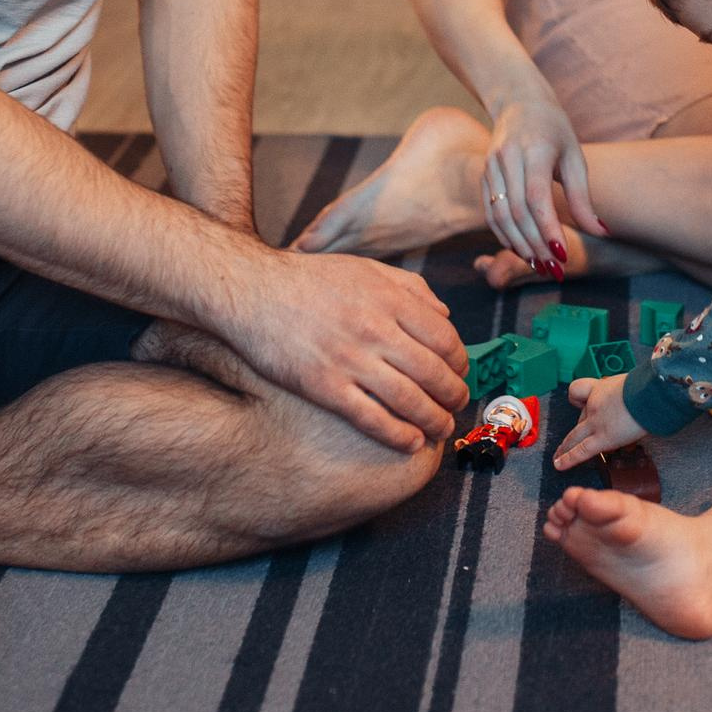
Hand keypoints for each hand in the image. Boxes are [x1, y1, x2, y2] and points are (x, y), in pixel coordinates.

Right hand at [226, 248, 471, 451]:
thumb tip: (445, 314)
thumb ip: (410, 287)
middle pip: (433, 372)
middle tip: (457, 406)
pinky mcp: (324, 386)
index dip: (460, 361)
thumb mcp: (365, 268)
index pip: (445, 338)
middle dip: (453, 395)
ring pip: (409, 400)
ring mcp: (349, 359)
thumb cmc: (309, 279)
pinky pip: (370, 418)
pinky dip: (397, 434)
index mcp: (389, 299)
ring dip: (433, 420)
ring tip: (440, 430)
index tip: (459, 372)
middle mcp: (375, 329)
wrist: (252, 290)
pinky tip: (409, 442)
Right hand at [481, 96, 606, 274]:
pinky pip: (490, 212)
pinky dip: (505, 235)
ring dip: (520, 245)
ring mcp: (491, 167)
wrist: (519, 102)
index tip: (563, 254)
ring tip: (540, 266)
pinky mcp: (484, 176)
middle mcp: (507, 158)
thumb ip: (583, 197)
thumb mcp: (574, 158)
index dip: (548, 228)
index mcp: (533, 149)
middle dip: (536, 245)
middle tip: (555, 270)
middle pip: (518, 211)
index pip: (537, 197)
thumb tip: (601, 232)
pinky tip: (522, 250)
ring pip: (500, 216)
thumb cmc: (554, 130)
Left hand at [551, 373, 647, 470]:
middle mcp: (595, 404)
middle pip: (579, 419)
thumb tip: (640, 404)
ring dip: (565, 448)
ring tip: (558, 458)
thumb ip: (630, 395)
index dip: (581, 399)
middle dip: (574, 432)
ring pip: (575, 436)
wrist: (651, 394)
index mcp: (602, 387)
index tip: (585, 404)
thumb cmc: (650, 388)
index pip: (580, 391)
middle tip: (568, 442)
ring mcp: (596, 421)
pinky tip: (559, 465)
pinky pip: (581, 450)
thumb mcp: (634, 384)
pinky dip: (569, 459)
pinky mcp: (603, 438)